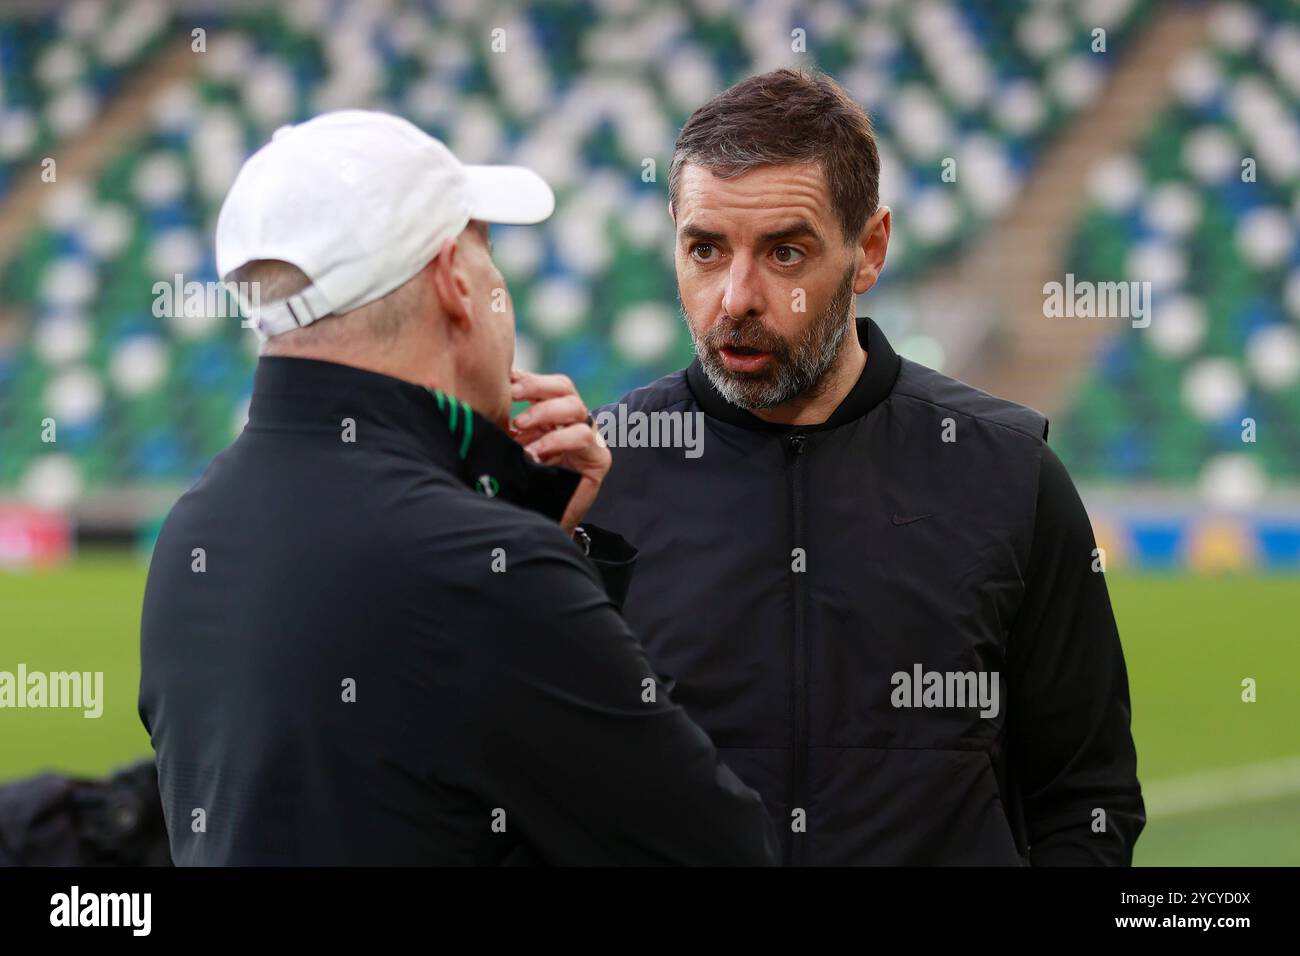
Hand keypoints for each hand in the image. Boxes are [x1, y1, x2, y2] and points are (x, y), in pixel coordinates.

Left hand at [510, 369, 609, 534]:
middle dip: (535, 386)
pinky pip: (583, 437)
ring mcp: (589, 438)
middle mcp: (572, 423)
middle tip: (512, 393)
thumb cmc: (522, 486)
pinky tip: (537, 453)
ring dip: (544, 412)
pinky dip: (558, 440)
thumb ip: (503, 426)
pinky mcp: (598, 458)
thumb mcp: (509, 449)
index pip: (544, 385)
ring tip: (520, 426)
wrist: (541, 522)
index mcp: (551, 416)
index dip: (526, 378)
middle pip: (563, 387)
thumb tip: (477, 400)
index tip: (503, 380)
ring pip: (575, 406)